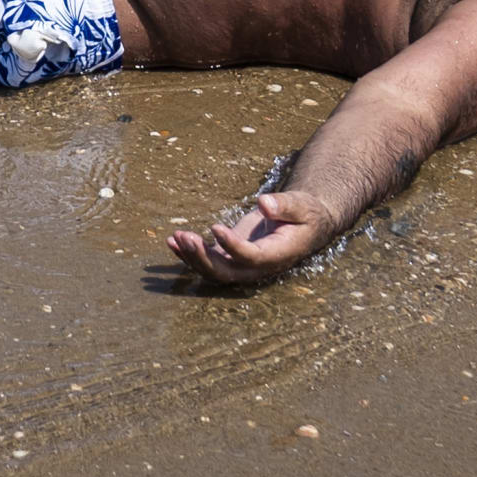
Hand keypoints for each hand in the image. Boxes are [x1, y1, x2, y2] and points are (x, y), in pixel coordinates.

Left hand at [167, 190, 334, 285]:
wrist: (304, 223)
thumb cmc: (305, 214)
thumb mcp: (301, 206)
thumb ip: (285, 206)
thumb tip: (264, 203)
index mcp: (276, 254)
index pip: (250, 256)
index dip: (232, 246)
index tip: (215, 226)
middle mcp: (257, 266)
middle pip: (226, 272)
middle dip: (203, 258)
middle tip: (185, 237)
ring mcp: (243, 264)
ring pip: (213, 271)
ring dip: (192, 257)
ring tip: (175, 237)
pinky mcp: (232, 256)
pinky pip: (208, 261)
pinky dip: (189, 254)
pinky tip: (172, 241)